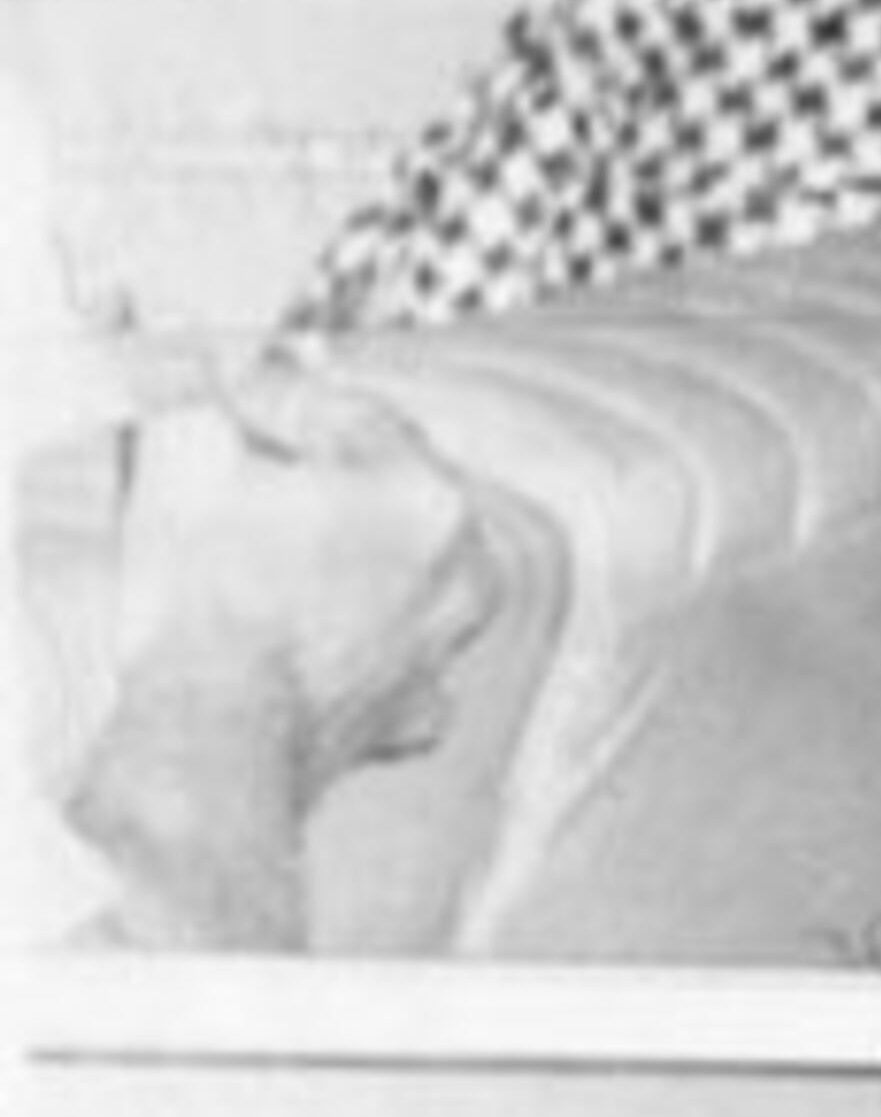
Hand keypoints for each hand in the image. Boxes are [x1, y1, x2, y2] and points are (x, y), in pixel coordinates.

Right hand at [111, 381, 503, 787]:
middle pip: (375, 493)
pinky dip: (343, 649)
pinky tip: (294, 644)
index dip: (268, 403)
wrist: (208, 749)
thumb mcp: (181, 462)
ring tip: (244, 562)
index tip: (220, 401)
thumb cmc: (204, 614)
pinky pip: (385, 659)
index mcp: (426, 494)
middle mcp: (464, 568)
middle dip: (303, 479)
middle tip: (231, 474)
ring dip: (326, 560)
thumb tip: (192, 367)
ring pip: (385, 574)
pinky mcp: (410, 712)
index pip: (344, 417)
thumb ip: (195, 395)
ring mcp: (444, 646)